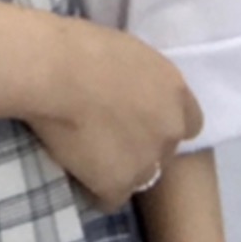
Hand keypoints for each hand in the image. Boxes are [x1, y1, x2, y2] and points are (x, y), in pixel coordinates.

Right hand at [29, 17, 203, 210]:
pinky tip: (74, 166)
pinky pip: (110, 196)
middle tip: (105, 131)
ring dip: (118, 167)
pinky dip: (93, 186)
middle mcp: (170, 129)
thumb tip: (126, 87)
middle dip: (139, 144)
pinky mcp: (118, 184)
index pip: (188, 122)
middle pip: (163, 150)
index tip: (135, 115)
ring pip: (139, 176)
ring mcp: (147, 161)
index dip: (160, 121)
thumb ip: (138, 78)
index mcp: (174, 91)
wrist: (52, 70)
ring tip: (85, 150)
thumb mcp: (125, 50)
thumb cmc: (78, 44)